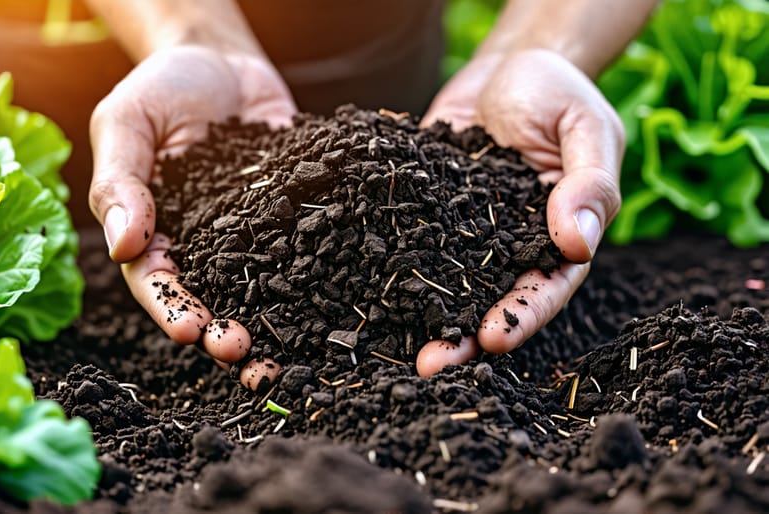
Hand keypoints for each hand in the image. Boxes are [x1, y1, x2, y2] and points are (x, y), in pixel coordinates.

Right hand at [89, 46, 295, 388]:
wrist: (222, 59)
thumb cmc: (162, 87)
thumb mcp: (127, 123)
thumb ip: (122, 181)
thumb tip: (122, 245)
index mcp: (154, 232)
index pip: (156, 281)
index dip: (171, 309)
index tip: (191, 330)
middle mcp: (203, 244)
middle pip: (210, 298)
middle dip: (221, 331)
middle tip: (238, 352)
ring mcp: (252, 235)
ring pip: (259, 288)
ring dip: (269, 323)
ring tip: (282, 356)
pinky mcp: (293, 215)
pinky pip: (305, 248)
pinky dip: (318, 277)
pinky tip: (333, 302)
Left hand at [415, 49, 623, 376]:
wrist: (509, 64)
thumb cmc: (559, 91)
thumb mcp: (584, 128)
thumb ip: (588, 182)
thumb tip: (579, 242)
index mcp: (557, 234)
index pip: (545, 285)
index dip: (521, 315)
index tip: (492, 340)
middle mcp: (509, 242)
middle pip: (489, 297)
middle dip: (461, 335)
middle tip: (431, 365)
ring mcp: (465, 231)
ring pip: (444, 281)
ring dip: (421, 314)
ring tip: (393, 345)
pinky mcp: (427, 211)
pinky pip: (409, 239)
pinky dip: (388, 265)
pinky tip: (360, 287)